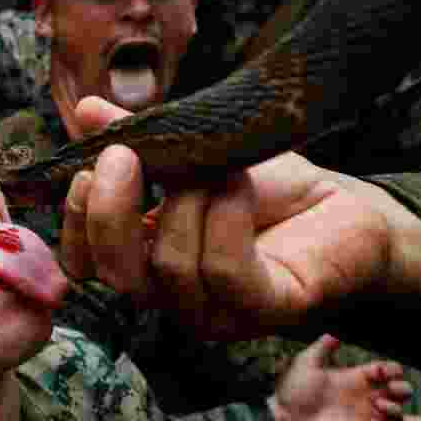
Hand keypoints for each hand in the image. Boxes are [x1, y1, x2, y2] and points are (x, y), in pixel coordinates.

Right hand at [60, 96, 420, 340]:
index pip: (85, 264)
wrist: (345, 206)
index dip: (75, 223)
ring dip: (188, 201)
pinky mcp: (265, 310)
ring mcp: (216, 312)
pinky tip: (238, 184)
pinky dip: (226, 218)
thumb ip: (140, 137)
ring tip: (217, 167)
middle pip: (116, 275)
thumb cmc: (267, 189)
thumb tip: (88, 108)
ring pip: (170, 266)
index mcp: (144, 261)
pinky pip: (225, 270)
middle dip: (110, 214)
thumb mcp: (192, 152)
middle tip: (123, 156)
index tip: (85, 167)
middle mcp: (171, 296)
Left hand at [269, 334, 409, 420]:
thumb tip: (334, 335)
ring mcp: (363, 417)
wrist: (283, 415)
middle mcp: (364, 397)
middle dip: (403, 390)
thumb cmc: (292, 389)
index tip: (384, 371)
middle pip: (400, 393)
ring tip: (378, 406)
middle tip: (391, 390)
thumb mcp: (307, 363)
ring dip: (394, 410)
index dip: (392, 370)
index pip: (386, 372)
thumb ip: (322, 348)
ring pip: (397, 415)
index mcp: (355, 378)